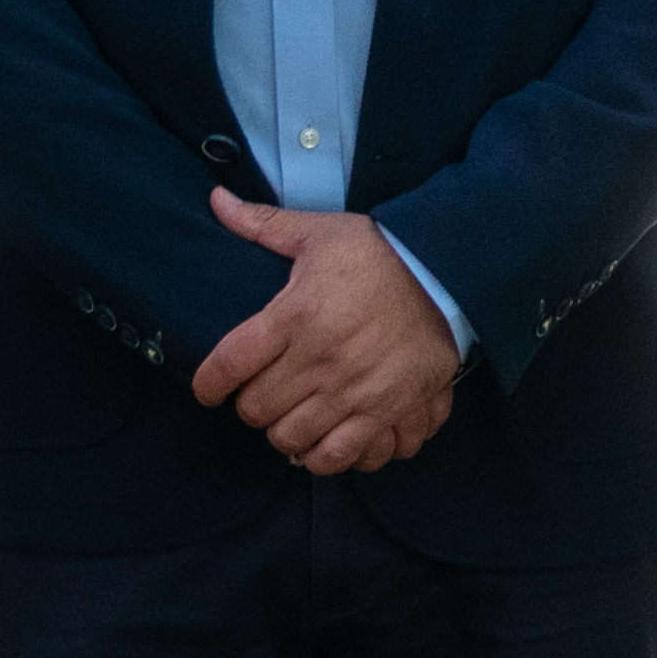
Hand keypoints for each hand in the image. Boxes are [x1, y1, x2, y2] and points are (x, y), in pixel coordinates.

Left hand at [194, 192, 464, 474]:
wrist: (449, 275)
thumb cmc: (379, 254)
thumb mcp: (320, 233)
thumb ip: (263, 223)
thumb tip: (216, 201)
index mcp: (296, 314)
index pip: (228, 363)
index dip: (207, 384)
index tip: (208, 388)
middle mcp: (320, 359)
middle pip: (255, 409)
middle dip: (250, 404)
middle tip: (260, 391)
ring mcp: (352, 391)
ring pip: (289, 438)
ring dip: (282, 430)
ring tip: (290, 414)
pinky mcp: (383, 412)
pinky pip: (337, 456)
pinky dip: (322, 456)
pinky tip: (321, 439)